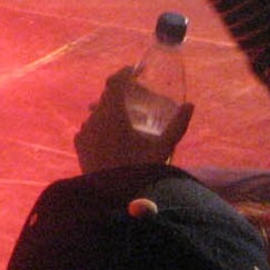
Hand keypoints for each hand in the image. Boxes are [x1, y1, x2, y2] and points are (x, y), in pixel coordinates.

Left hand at [73, 64, 193, 173]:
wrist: (112, 198)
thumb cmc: (140, 170)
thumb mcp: (163, 149)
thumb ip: (178, 125)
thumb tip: (190, 105)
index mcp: (113, 113)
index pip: (116, 82)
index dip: (125, 73)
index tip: (136, 71)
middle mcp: (95, 118)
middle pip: (107, 96)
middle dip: (121, 92)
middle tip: (137, 96)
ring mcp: (84, 131)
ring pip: (97, 112)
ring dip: (110, 110)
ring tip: (126, 119)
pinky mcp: (79, 145)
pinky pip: (90, 127)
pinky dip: (101, 125)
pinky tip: (112, 136)